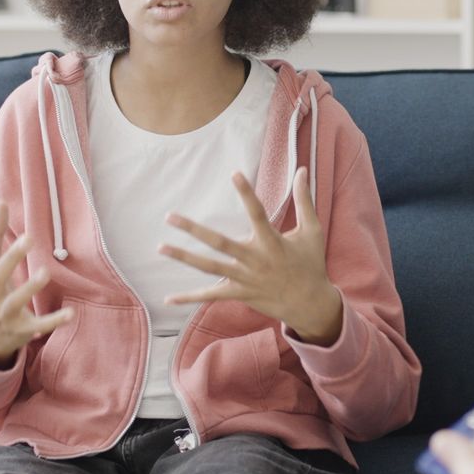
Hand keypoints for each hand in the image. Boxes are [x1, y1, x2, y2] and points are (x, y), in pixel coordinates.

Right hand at [0, 202, 72, 366]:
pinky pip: (38, 325)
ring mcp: (4, 313)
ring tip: (45, 271)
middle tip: (28, 238)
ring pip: (15, 301)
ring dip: (30, 287)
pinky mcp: (21, 330)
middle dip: (11, 258)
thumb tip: (0, 202)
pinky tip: (71, 313)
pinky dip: (54, 320)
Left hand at [158, 169, 343, 344]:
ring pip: (209, 267)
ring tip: (161, 247)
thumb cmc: (311, 263)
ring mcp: (245, 279)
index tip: (234, 173)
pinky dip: (189, 298)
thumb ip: (304, 199)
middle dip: (193, 230)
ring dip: (184, 257)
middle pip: (220, 243)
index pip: (257, 213)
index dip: (246, 193)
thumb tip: (302, 169)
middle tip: (169, 217)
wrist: (310, 304)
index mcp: (272, 242)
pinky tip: (168, 298)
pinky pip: (211, 296)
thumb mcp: (312, 230)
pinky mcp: (240, 294)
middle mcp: (255, 260)